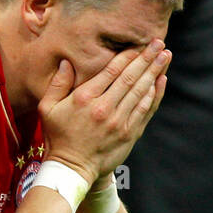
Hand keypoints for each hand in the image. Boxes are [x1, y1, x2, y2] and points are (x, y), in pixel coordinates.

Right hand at [37, 40, 169, 184]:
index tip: (138, 44)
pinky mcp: (129, 133)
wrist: (72, 169)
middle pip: (130, 77)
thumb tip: (68, 62)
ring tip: (165, 56)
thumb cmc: (58, 136)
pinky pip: (145, 109)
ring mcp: (119, 122)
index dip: (127, 55)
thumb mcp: (48, 109)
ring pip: (141, 91)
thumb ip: (58, 84)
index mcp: (85, 98)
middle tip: (158, 42)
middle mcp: (104, 108)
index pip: (112, 71)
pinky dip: (155, 94)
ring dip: (155, 72)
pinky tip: (161, 80)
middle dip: (146, 58)